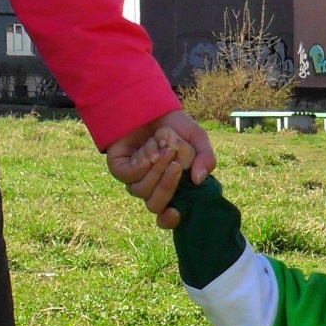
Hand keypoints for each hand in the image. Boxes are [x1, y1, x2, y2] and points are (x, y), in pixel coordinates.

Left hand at [106, 110, 215, 224]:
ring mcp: (134, 179)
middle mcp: (151, 187)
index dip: (170, 220)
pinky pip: (129, 176)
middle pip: (155, 205)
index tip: (177, 213)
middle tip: (177, 166)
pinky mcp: (119, 168)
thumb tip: (199, 180)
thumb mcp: (197, 139)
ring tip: (165, 150)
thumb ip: (206, 158)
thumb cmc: (174, 126)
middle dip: (167, 187)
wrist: (150, 105)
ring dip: (156, 171)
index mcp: (171, 186)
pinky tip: (148, 150)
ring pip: (142, 191)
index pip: (167, 216)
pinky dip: (141, 164)